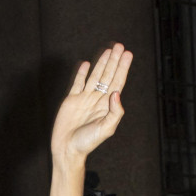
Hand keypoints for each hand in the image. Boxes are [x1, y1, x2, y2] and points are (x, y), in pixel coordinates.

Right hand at [50, 43, 133, 162]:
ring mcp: (85, 99)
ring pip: (95, 76)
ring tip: (108, 50)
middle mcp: (98, 99)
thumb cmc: (88, 142)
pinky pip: (78, 83)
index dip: (123, 68)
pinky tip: (86, 63)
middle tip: (120, 46)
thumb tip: (117, 93)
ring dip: (102, 63)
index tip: (128, 55)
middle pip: (108, 75)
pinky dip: (82, 73)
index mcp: (108, 106)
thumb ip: (114, 112)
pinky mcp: (71, 100)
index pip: (118, 82)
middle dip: (114, 61)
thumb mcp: (106, 129)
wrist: (67, 149)